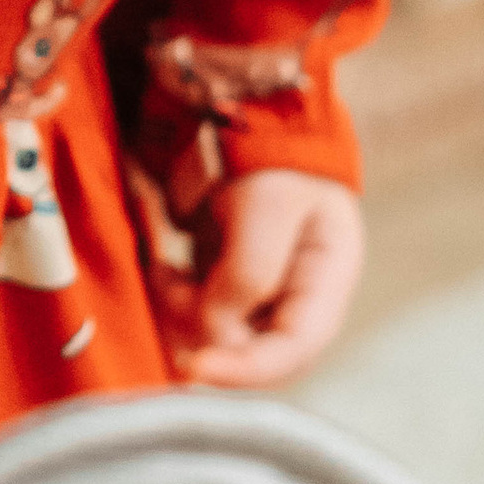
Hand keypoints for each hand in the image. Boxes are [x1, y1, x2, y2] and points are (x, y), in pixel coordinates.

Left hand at [151, 168, 364, 390]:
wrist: (246, 111)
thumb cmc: (274, 155)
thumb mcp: (271, 205)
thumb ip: (249, 273)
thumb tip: (215, 333)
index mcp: (326, 283)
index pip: (294, 351)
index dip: (247, 371)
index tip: (196, 367)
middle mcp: (292, 298)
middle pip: (246, 348)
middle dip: (201, 328)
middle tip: (169, 282)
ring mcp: (254, 291)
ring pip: (208, 331)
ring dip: (177, 302)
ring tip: (161, 256)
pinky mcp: (218, 279)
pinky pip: (187, 304)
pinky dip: (166, 286)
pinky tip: (158, 251)